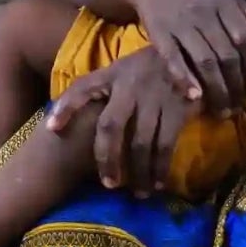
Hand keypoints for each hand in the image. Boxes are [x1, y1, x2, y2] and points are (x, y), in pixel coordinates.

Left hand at [47, 49, 196, 197]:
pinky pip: (164, 145)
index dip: (66, 107)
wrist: (194, 54)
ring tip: (137, 192)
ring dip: (138, 172)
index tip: (51, 129)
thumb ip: (107, 90)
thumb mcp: (126, 70)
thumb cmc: (153, 67)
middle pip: (110, 126)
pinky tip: (157, 182)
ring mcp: (153, 96)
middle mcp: (129, 85)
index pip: (82, 88)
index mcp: (112, 74)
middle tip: (109, 184)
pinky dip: (160, 167)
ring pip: (139, 143)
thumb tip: (81, 123)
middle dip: (106, 159)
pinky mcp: (176, 108)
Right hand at [128, 0, 245, 113]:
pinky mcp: (158, 32)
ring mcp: (180, 23)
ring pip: (204, 62)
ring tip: (222, 109)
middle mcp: (202, 12)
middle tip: (238, 104)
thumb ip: (243, 8)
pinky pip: (173, 60)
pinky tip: (195, 97)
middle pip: (226, 54)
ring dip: (216, 89)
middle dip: (235, 84)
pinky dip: (185, 79)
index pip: (244, 37)